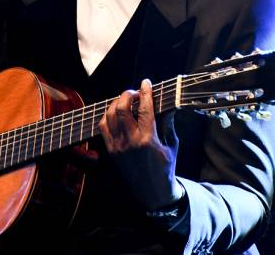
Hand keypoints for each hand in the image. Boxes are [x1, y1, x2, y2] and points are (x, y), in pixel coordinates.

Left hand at [99, 78, 184, 209]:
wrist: (152, 191)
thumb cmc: (166, 166)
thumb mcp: (172, 143)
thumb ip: (168, 122)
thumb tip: (169, 103)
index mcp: (148, 139)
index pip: (144, 108)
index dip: (145, 91)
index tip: (146, 82)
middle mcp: (130, 141)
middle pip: (122, 108)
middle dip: (127, 94)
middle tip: (135, 93)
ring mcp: (118, 146)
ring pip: (109, 115)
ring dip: (116, 103)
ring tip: (126, 101)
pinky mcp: (111, 150)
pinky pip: (103, 127)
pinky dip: (108, 116)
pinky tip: (116, 113)